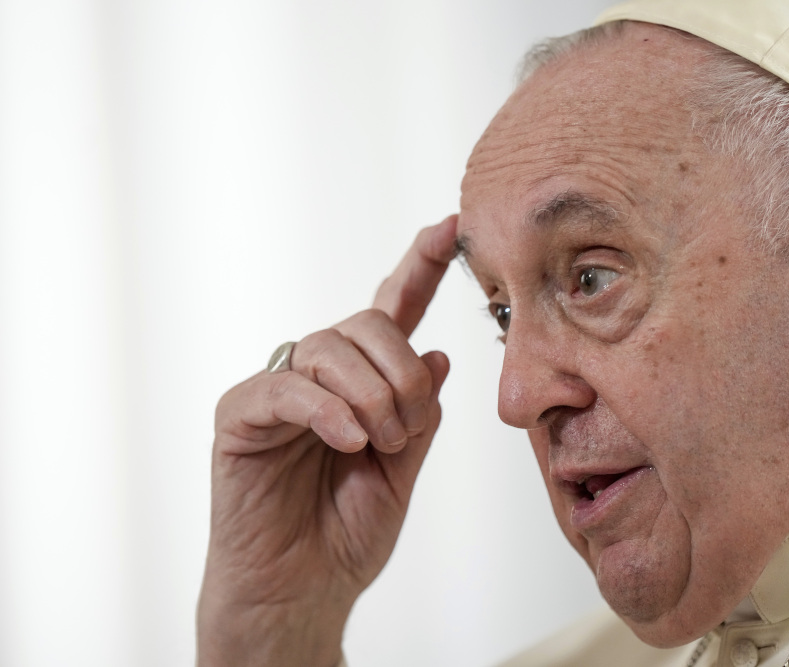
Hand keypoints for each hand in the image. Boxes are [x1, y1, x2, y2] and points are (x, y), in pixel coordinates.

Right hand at [196, 215, 457, 666]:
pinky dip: (326, 411)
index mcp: (363, 381)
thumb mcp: (405, 468)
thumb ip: (419, 411)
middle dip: (400, 375)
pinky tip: (348, 441)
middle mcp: (320, 375)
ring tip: (377, 447)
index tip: (450, 226)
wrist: (303, 591)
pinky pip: (286, 387)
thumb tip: (437, 351)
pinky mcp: (241, 416)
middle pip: (365, 323)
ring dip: (370, 397)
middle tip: (405, 434)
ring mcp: (278, 390)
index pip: (393, 310)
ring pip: (329, 348)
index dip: (421, 266)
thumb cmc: (349, 532)